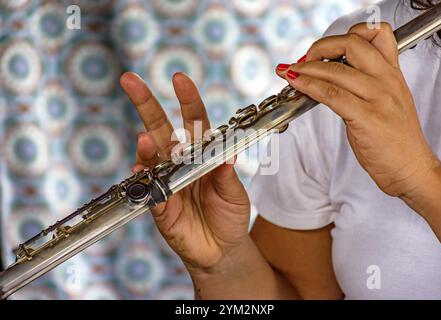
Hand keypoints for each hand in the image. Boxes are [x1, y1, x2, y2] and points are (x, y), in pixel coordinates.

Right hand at [120, 72, 250, 272]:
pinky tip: (140, 172)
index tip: (179, 78)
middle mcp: (180, 163)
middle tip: (129, 80)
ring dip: (146, 147)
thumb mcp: (235, 195)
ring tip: (145, 139)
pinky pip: (148, 192)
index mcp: (201, 154)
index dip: (187, 100)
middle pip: (160, 128)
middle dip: (145, 103)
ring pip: (151, 158)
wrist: (222, 250)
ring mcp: (166, 182)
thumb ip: (228, 177)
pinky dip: (144, 182)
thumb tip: (227, 155)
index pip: (193, 120)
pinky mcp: (159, 207)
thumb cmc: (230, 216)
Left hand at [276, 23, 440, 196]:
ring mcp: (379, 98)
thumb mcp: (385, 103)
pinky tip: (297, 84)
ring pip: (336, 70)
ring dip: (306, 68)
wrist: (411, 169)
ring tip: (290, 72)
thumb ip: (364, 86)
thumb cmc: (395, 140)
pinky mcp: (367, 118)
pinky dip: (309, 86)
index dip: (345, 34)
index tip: (324, 49)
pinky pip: (332, 94)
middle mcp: (387, 81)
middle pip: (351, 44)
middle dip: (320, 47)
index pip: (375, 33)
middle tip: (303, 60)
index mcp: (393, 74)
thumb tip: (328, 77)